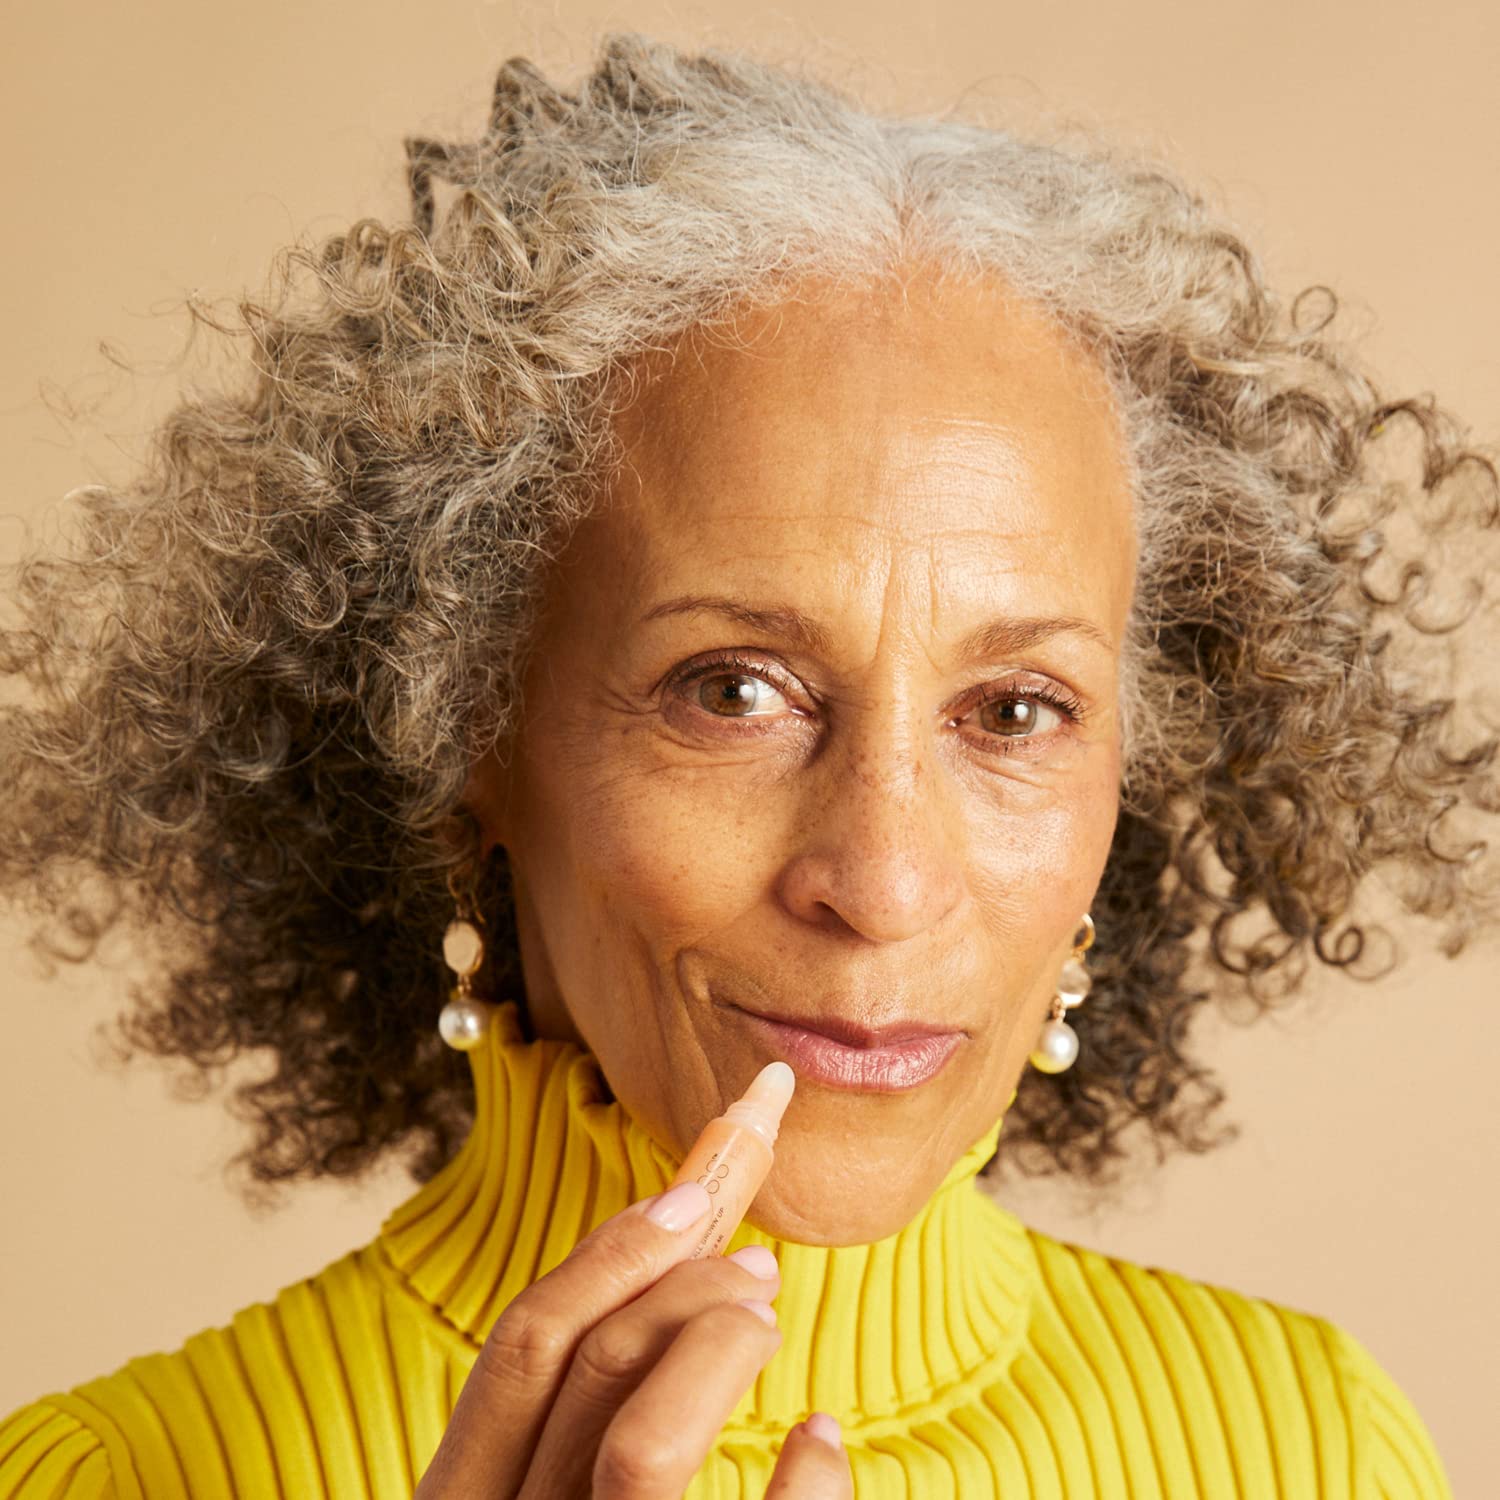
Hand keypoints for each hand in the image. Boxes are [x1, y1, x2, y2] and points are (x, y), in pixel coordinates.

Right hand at [414, 1179, 853, 1497]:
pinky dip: (803, 1480)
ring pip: (640, 1439)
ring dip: (716, 1345)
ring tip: (768, 1321)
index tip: (690, 1189)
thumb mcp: (553, 1498)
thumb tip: (694, 1275)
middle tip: (755, 1255)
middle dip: (676, 1278)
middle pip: (581, 1364)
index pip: (518, 1351)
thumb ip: (580, 1427)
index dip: (607, 1253)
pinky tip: (823, 1440)